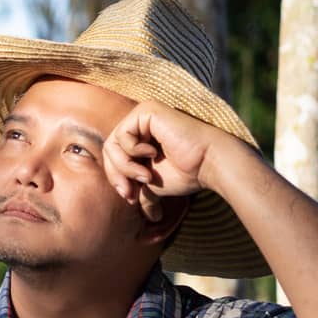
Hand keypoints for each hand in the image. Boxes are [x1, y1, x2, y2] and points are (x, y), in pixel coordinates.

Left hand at [103, 99, 235, 220]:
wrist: (209, 164)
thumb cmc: (187, 173)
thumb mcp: (153, 183)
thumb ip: (139, 188)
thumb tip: (136, 206)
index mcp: (140, 138)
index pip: (113, 157)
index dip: (116, 179)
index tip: (130, 197)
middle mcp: (140, 123)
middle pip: (109, 150)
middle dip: (117, 175)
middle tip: (130, 193)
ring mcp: (143, 115)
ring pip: (112, 144)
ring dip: (125, 167)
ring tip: (146, 177)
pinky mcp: (147, 111)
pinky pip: (122, 134)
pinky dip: (132, 151)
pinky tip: (153, 154)